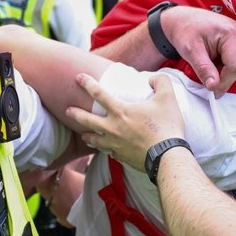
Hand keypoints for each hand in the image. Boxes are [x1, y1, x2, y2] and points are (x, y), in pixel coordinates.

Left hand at [66, 73, 183, 170]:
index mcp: (121, 111)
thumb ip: (160, 81)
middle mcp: (112, 128)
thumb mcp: (168, 97)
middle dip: (75, 113)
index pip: (98, 93)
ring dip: (86, 135)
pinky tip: (104, 148)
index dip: (87, 83)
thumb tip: (152, 78)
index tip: (78, 78)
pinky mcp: (120, 157)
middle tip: (68, 110)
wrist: (167, 157)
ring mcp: (115, 144)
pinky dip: (104, 148)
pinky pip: (107, 152)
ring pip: (93, 140)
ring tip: (83, 134)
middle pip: (87, 120)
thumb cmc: (167, 126)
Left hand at [161, 6, 235, 95]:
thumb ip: (203, 69)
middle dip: (222, 78)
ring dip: (222, 72)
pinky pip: (235, 61)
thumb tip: (214, 87)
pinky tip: (212, 63)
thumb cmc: (185, 31)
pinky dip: (223, 67)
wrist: (183, 19)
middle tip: (206, 80)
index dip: (224, 82)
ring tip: (207, 67)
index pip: (234, 67)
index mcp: (232, 34)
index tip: (211, 91)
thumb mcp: (190, 50)